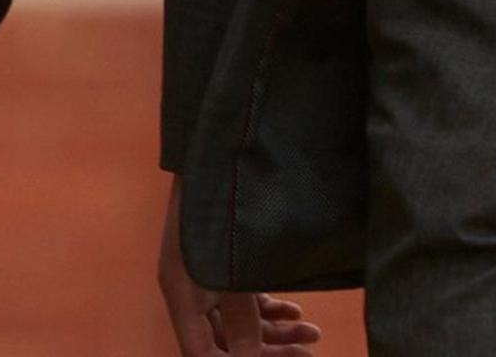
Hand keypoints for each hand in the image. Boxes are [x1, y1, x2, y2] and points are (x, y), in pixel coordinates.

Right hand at [155, 178, 318, 351]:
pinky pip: (241, 299)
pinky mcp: (219, 263)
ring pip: (238, 321)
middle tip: (308, 351)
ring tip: (313, 330)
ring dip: (274, 331)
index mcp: (183, 296)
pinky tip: (294, 309)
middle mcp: (189, 292)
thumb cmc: (223, 212)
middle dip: (267, 350)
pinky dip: (268, 309)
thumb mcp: (236, 272)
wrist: (216, 157)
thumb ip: (243, 319)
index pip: (200, 353)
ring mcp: (204, 277)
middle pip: (225, 341)